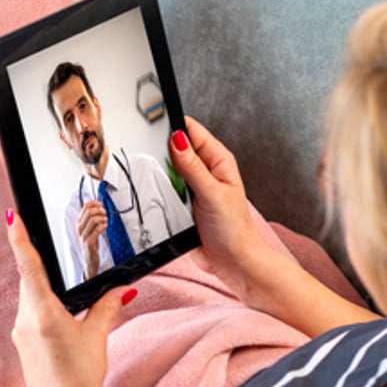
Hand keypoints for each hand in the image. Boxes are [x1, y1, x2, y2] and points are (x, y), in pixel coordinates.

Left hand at [6, 209, 132, 386]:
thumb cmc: (79, 381)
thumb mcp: (97, 337)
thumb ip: (108, 306)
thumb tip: (123, 288)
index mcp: (41, 313)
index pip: (28, 266)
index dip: (20, 238)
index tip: (11, 215)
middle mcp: (25, 320)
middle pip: (29, 279)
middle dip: (40, 263)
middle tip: (46, 241)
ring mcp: (21, 333)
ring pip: (30, 296)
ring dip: (45, 287)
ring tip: (66, 286)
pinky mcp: (23, 344)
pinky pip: (31, 313)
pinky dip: (44, 305)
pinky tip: (62, 313)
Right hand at [76, 200, 106, 278]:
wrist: (90, 258)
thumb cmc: (91, 244)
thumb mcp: (90, 230)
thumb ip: (92, 220)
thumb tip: (98, 208)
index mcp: (79, 224)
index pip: (84, 208)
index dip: (93, 204)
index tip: (99, 204)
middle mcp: (80, 229)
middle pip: (89, 213)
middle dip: (99, 211)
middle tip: (104, 213)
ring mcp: (84, 236)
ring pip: (93, 220)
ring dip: (102, 218)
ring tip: (106, 220)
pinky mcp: (89, 242)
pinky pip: (96, 230)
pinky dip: (103, 226)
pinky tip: (105, 226)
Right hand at [170, 117, 293, 307]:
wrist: (231, 262)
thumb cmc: (233, 229)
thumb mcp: (212, 193)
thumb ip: (192, 167)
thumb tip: (176, 140)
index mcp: (218, 160)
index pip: (191, 130)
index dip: (173, 125)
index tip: (154, 124)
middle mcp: (205, 170)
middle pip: (175, 149)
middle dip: (162, 151)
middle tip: (153, 159)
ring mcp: (192, 187)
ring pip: (168, 170)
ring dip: (160, 174)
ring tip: (158, 182)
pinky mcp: (182, 204)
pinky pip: (165, 191)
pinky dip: (159, 192)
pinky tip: (158, 197)